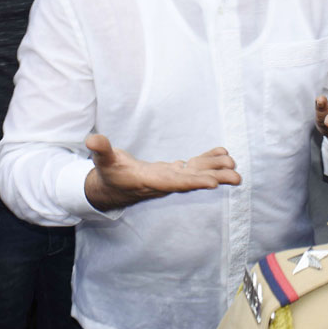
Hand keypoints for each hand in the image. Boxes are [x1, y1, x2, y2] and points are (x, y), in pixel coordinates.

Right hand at [83, 134, 240, 211]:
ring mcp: (170, 178)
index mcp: (149, 181)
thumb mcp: (102, 162)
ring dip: (216, 170)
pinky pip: (194, 167)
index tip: (212, 183)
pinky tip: (223, 155)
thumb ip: (100, 150)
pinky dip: (208, 161)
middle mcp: (164, 183)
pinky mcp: (173, 172)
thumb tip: (92, 139)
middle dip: (213, 178)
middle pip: (192, 181)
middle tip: (235, 175)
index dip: (192, 183)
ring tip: (235, 165)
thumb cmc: (108, 174)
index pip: (173, 183)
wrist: (112, 189)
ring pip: (196, 174)